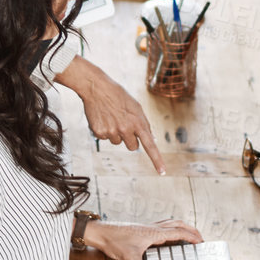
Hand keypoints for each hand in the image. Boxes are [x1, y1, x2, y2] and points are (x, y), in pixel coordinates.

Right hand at [57, 57, 163, 173]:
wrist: (97, 88)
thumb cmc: (118, 96)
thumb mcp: (136, 107)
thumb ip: (143, 123)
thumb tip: (151, 140)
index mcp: (138, 122)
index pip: (150, 145)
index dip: (156, 159)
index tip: (162, 172)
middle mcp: (126, 129)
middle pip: (132, 146)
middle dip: (129, 138)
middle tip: (123, 123)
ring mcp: (112, 132)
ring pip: (117, 142)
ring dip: (115, 133)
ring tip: (111, 117)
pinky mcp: (99, 133)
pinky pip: (105, 138)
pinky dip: (104, 130)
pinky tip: (102, 118)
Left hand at [84, 220, 202, 259]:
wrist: (101, 232)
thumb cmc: (114, 241)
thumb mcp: (128, 257)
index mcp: (153, 232)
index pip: (177, 232)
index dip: (190, 236)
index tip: (201, 241)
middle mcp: (152, 227)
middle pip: (177, 224)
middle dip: (190, 229)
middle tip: (200, 237)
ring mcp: (147, 227)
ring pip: (169, 223)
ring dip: (181, 227)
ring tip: (188, 235)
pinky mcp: (141, 229)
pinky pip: (161, 226)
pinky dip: (170, 229)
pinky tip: (167, 237)